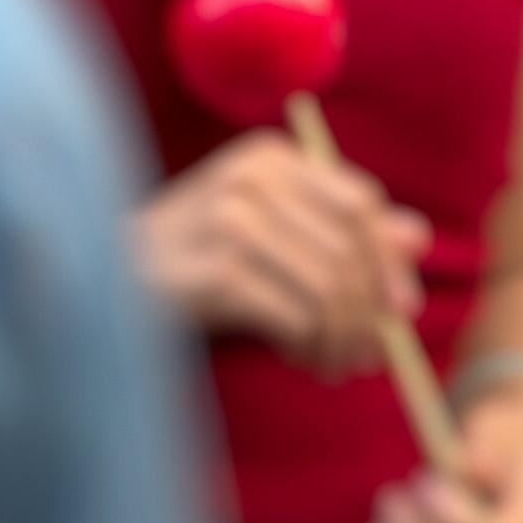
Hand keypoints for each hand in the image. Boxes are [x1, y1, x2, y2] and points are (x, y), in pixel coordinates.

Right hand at [134, 133, 428, 375]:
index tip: (402, 310)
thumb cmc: (196, 260)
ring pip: (326, 287)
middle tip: (370, 356)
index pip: (359, 202)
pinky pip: (293, 316)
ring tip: (335, 365)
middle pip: (347, 249)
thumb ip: (340, 229)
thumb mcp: (270, 233)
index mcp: (270, 157)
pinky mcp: (215, 272)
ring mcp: (230, 221)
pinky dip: (310, 346)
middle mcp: (252, 177)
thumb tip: (418, 238)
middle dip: (367, 311)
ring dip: (341, 338)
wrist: (105, 283)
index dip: (386, 260)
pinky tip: (305, 361)